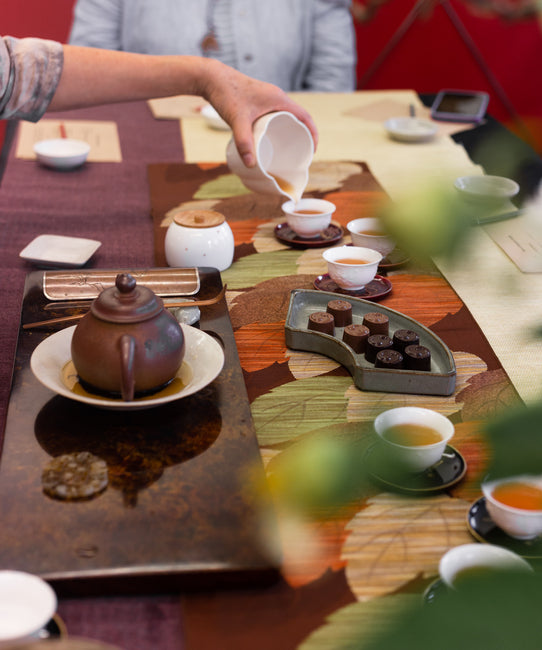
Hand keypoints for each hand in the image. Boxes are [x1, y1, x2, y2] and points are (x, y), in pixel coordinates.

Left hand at [201, 61, 317, 167]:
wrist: (211, 77)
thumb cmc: (226, 94)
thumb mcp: (237, 119)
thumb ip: (244, 141)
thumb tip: (250, 165)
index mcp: (279, 99)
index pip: (305, 117)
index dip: (312, 134)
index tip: (312, 150)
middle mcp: (276, 97)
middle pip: (298, 117)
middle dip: (303, 135)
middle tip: (301, 153)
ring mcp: (268, 97)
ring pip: (287, 116)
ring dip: (292, 130)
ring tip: (289, 148)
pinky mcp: (259, 100)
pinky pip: (276, 114)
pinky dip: (280, 126)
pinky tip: (272, 137)